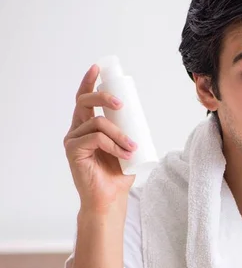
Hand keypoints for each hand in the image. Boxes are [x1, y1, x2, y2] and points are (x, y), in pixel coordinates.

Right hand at [64, 65, 136, 213]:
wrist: (111, 198)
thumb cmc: (118, 174)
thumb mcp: (127, 146)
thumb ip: (128, 131)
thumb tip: (141, 115)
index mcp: (88, 126)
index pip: (85, 100)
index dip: (89, 82)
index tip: (98, 69)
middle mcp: (77, 130)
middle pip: (85, 102)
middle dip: (104, 97)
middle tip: (122, 105)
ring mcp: (73, 140)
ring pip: (98, 124)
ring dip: (120, 134)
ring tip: (132, 147)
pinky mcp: (73, 151)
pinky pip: (95, 139)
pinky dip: (113, 145)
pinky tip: (123, 154)